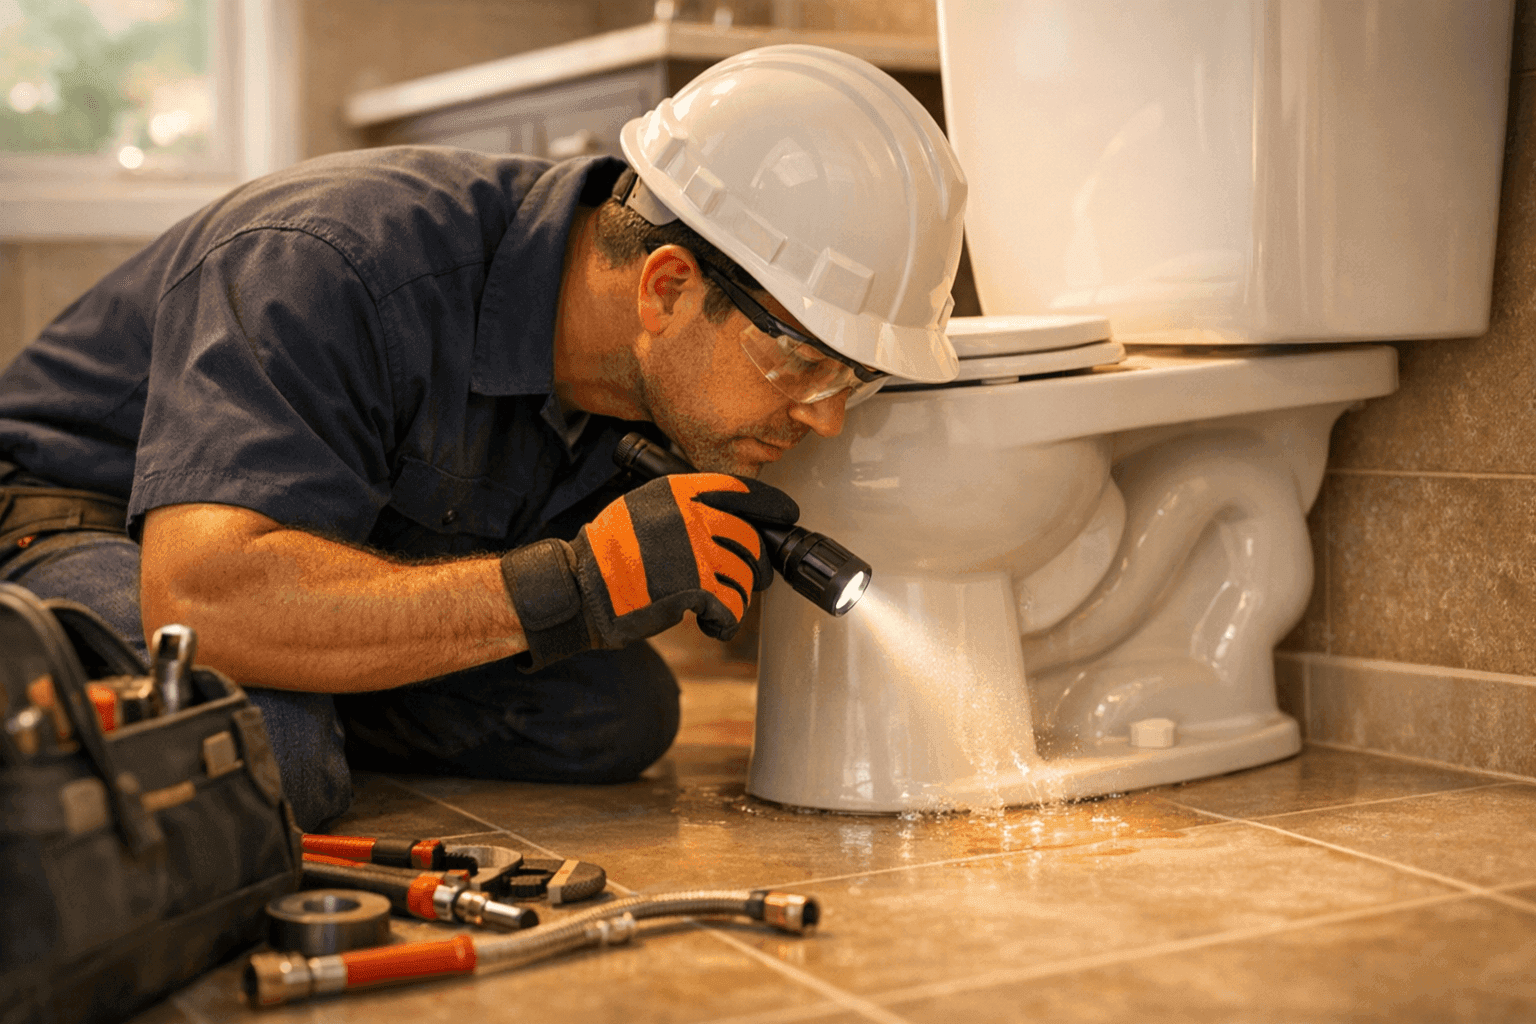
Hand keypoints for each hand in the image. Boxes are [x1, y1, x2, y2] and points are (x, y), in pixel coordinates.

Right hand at [499, 473, 798, 668]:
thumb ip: (683, 504)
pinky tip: (710, 625)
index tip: (786, 516)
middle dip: (755, 567)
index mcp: (680, 491)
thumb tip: (729, 515)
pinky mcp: (695, 589)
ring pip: (746, 578)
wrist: (581, 589)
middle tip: (745, 580)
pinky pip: (732, 608)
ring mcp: (696, 552)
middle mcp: (692, 516)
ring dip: (737, 597)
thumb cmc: (608, 552)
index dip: (772, 506)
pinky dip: (725, 623)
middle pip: (752, 542)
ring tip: (717, 605)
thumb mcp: (642, 507)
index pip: (743, 490)